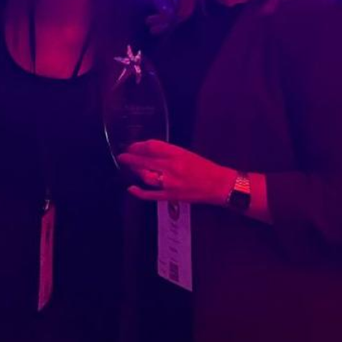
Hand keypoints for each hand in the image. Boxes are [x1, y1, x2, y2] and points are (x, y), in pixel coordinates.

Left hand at [119, 140, 233, 205]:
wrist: (218, 184)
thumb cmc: (205, 168)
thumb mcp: (186, 153)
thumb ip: (169, 153)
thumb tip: (151, 153)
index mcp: (176, 154)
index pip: (151, 147)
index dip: (138, 146)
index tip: (132, 146)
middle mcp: (171, 167)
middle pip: (145, 161)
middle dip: (131, 158)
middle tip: (122, 156)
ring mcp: (170, 183)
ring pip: (146, 176)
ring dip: (136, 172)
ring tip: (130, 168)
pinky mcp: (171, 196)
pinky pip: (151, 194)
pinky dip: (139, 192)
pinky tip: (131, 188)